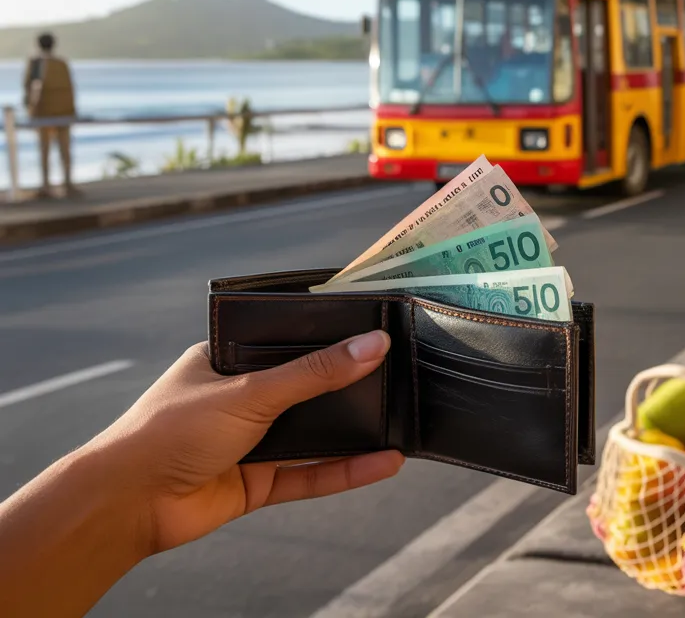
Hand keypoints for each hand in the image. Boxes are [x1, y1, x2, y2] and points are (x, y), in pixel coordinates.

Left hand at [83, 330, 404, 556]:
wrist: (126, 504)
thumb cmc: (168, 432)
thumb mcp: (250, 391)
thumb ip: (314, 373)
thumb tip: (372, 346)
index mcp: (227, 361)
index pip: (289, 344)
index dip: (330, 340)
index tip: (375, 336)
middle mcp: (240, 399)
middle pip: (306, 391)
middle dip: (348, 389)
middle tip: (398, 379)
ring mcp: (250, 442)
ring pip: (314, 434)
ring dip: (354, 432)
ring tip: (402, 422)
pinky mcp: (258, 482)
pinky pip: (311, 473)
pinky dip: (347, 470)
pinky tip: (384, 462)